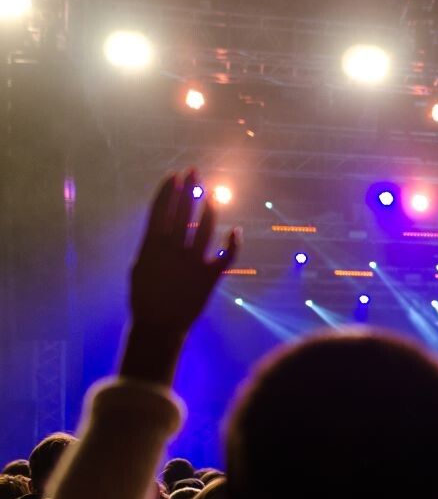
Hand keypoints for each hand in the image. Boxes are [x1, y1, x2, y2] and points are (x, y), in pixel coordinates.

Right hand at [129, 171, 239, 333]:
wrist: (158, 326)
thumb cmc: (145, 296)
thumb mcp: (140, 266)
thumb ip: (150, 245)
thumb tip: (157, 226)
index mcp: (151, 246)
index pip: (160, 210)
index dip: (168, 191)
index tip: (174, 175)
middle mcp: (173, 250)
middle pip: (183, 212)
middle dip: (190, 190)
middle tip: (195, 172)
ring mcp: (192, 262)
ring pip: (206, 228)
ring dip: (210, 209)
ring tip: (213, 194)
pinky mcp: (209, 277)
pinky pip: (226, 256)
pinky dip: (233, 244)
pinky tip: (237, 230)